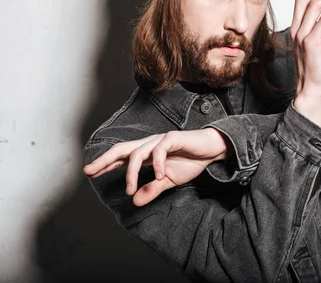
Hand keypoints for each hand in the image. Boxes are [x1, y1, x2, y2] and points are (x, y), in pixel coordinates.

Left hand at [83, 128, 228, 205]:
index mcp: (146, 153)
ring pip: (137, 153)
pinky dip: (157, 164)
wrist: (211, 149)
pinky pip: (159, 150)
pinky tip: (160, 176)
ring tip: (130, 190)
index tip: (89, 173)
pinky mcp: (172, 138)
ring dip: (131, 173)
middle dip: (104, 160)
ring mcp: (159, 140)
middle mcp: (149, 144)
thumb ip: (152, 189)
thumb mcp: (169, 180)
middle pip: (121, 149)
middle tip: (89, 171)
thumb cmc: (189, 161)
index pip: (121, 157)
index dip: (105, 164)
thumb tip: (135, 202)